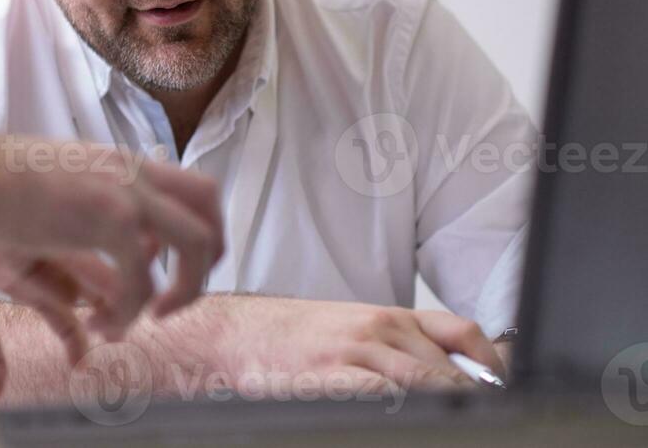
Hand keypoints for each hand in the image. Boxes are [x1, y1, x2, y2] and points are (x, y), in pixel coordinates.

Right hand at [0, 137, 222, 395]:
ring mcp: (124, 191)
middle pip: (208, 200)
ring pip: (195, 241)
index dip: (189, 227)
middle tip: (178, 295)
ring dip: (183, 290)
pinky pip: (144, 278)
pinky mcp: (110, 219)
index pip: (182, 183)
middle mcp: (127, 170)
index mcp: (112, 162)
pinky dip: (131, 310)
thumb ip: (71, 202)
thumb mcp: (42, 187)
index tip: (165, 265)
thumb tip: (82, 227)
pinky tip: (103, 326)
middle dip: (207, 254)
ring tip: (147, 319)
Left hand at [0, 246, 114, 398]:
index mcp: (6, 235)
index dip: (105, 277)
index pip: (72, 254)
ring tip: (78, 361)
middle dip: (95, 305)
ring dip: (62, 330)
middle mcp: (1, 250)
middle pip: (66, 278)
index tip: (128, 301)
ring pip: (40, 302)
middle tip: (119, 329)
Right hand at [212, 296, 506, 394]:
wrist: (236, 335)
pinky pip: (386, 396)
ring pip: (427, 384)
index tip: (502, 394)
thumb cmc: (295, 340)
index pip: (463, 335)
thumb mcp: (355, 331)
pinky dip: (405, 410)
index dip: (492, 368)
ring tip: (453, 422)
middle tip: (484, 420)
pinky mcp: (334, 376)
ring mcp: (357, 351)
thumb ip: (403, 347)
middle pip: (450, 370)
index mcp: (389, 316)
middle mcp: (380, 328)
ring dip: (447, 408)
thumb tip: (460, 375)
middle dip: (471, 401)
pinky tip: (408, 418)